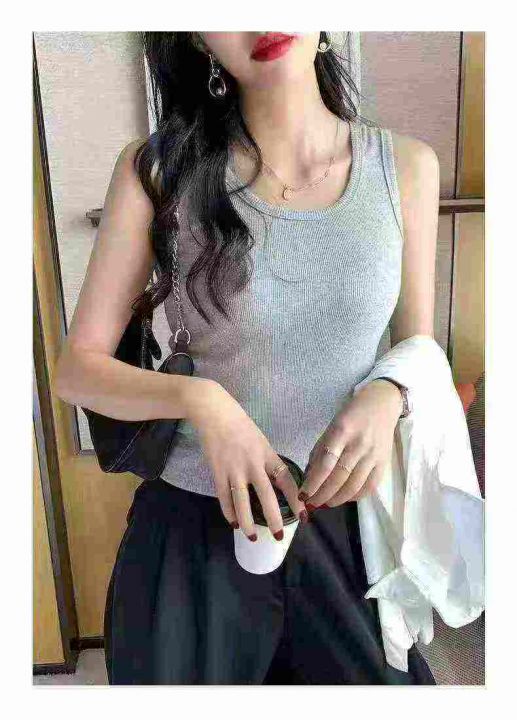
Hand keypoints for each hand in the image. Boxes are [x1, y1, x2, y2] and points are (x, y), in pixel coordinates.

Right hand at [186, 379, 306, 540]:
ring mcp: (234, 468)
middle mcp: (253, 463)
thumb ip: (267, 460)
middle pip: (266, 496)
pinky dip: (228, 511)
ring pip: (242, 502)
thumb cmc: (239, 423)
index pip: (286, 479)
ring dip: (248, 522)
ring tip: (252, 537)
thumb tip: (275, 482)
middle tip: (278, 535)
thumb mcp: (260, 440)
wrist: (213, 411)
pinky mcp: (217, 470)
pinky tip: (233, 522)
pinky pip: (223, 497)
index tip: (304, 514)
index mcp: (267, 454)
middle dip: (274, 518)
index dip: (296, 498)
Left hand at [298, 379, 402, 508]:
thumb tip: (310, 477)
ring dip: (338, 499)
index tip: (303, 494)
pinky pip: (370, 486)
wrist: (381, 404)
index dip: (313, 482)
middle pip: (339, 477)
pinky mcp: (384, 463)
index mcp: (342, 431)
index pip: (326, 463)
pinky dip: (356, 496)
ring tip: (326, 503)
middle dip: (323, 494)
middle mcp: (359, 444)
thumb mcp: (331, 427)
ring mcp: (373, 454)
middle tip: (312, 503)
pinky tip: (345, 498)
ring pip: (354, 485)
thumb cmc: (351, 416)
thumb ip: (320, 450)